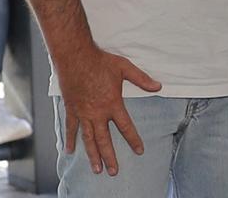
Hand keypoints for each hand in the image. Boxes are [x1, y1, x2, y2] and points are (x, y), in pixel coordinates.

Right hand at [57, 47, 161, 176]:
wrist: (75, 56)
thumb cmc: (100, 61)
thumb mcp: (125, 68)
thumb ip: (142, 79)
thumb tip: (158, 86)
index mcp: (113, 104)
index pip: (126, 127)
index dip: (133, 140)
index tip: (139, 150)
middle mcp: (98, 113)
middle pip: (105, 140)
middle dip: (110, 157)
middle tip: (113, 172)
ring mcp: (83, 113)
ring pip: (88, 139)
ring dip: (93, 155)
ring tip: (96, 169)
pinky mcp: (71, 109)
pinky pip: (71, 128)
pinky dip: (70, 140)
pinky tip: (70, 151)